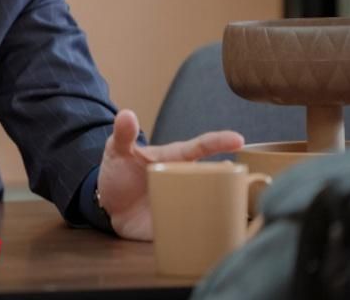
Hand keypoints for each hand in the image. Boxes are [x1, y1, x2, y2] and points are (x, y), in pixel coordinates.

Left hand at [98, 109, 243, 240]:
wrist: (109, 207)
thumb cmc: (119, 173)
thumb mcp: (117, 151)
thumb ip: (123, 134)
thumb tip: (126, 114)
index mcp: (175, 158)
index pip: (199, 148)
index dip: (218, 142)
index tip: (238, 139)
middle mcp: (186, 179)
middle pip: (214, 177)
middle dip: (231, 178)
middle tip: (239, 180)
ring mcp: (186, 201)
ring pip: (214, 201)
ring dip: (226, 205)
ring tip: (235, 209)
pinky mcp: (181, 224)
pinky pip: (201, 227)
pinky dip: (212, 230)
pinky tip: (224, 234)